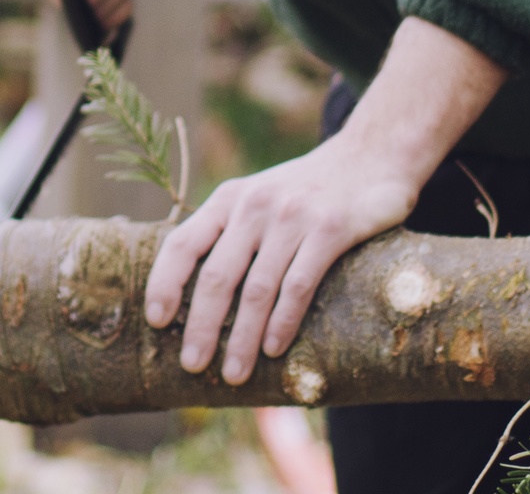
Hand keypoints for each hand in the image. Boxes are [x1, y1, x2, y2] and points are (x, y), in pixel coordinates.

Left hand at [144, 18, 506, 384]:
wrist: (373, 155)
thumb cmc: (310, 190)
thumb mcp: (262, 198)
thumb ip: (232, 233)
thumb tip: (197, 298)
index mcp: (230, 199)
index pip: (183, 243)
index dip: (164, 283)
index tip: (156, 321)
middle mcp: (254, 205)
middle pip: (216, 276)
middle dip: (201, 327)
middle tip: (192, 365)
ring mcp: (292, 216)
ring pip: (256, 288)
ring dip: (243, 338)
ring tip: (234, 373)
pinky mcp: (330, 228)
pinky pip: (298, 284)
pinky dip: (283, 321)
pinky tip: (274, 348)